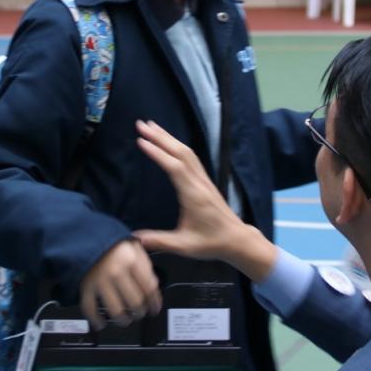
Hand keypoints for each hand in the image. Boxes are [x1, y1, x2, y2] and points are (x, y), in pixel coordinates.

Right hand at [78, 239, 161, 331]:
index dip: (155, 302)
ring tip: (125, 320)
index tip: (155, 309)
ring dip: (123, 320)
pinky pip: (90, 309)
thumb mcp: (133, 245)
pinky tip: (100, 323)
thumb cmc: (111, 242)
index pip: (149, 288)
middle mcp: (117, 272)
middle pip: (134, 302)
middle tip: (140, 314)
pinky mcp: (86, 286)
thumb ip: (145, 264)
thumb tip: (153, 285)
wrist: (85, 235)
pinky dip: (96, 320)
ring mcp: (100, 281)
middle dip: (140, 312)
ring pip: (116, 310)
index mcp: (131, 260)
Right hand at [133, 120, 275, 282]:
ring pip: (186, 152)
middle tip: (141, 125)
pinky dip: (177, 145)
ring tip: (152, 126)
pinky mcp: (205, 181)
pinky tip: (169, 142)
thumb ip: (159, 242)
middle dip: (160, 137)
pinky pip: (191, 157)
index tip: (141, 141)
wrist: (236, 240)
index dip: (158, 153)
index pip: (174, 168)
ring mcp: (203, 180)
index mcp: (193, 196)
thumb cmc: (211, 243)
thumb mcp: (184, 246)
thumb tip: (134, 238)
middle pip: (180, 153)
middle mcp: (199, 183)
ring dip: (169, 137)